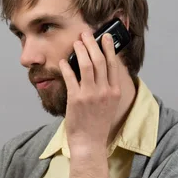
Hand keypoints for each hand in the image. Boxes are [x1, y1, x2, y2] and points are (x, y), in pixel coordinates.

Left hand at [59, 31, 120, 153]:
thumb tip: (100, 69)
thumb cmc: (98, 124)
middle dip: (92, 43)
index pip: (113, 64)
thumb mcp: (109, 105)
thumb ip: (108, 88)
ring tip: (76, 43)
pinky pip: (70, 77)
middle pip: (100, 60)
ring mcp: (90, 95)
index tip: (105, 37)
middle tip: (86, 34)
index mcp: (114, 92)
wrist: (90, 143)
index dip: (108, 48)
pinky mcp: (76, 99)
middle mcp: (104, 91)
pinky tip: (63, 61)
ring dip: (80, 50)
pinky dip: (66, 66)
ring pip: (86, 65)